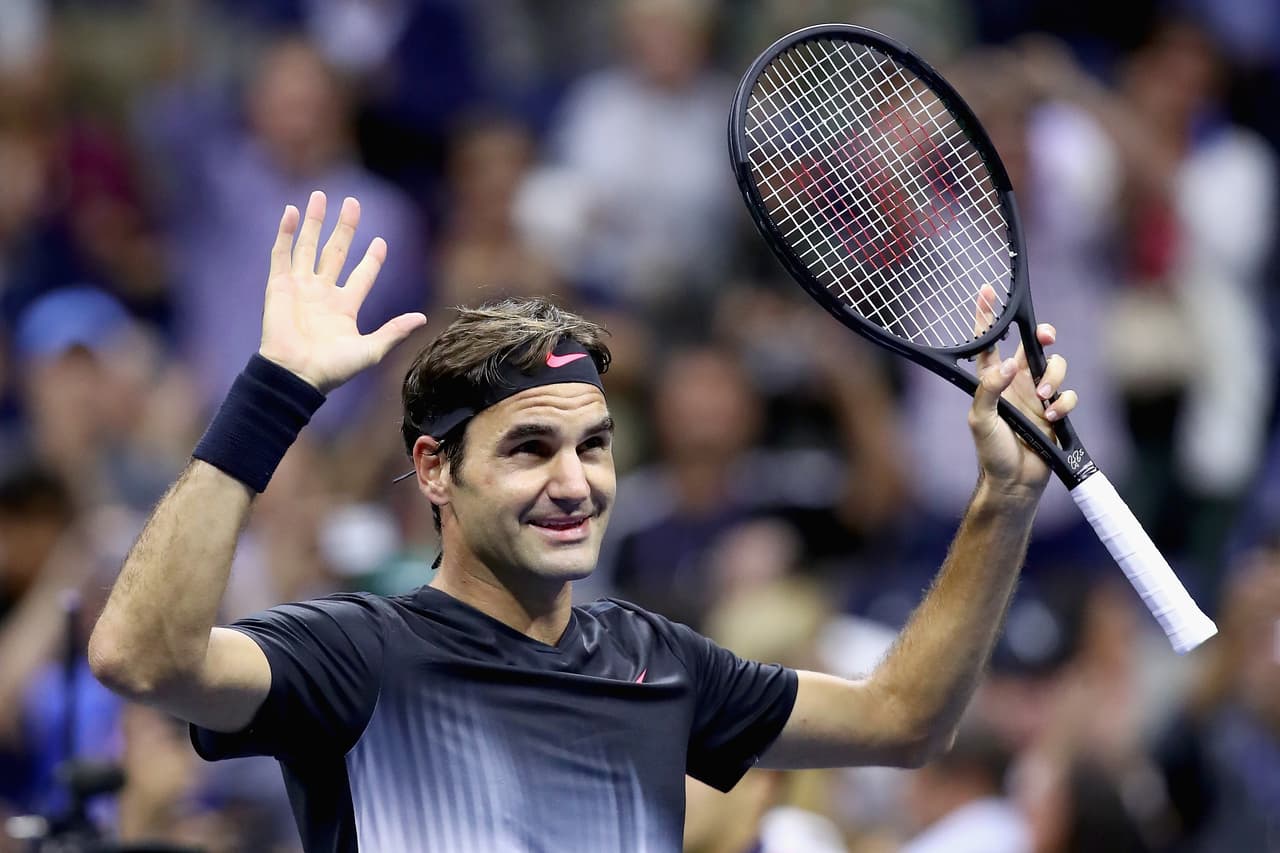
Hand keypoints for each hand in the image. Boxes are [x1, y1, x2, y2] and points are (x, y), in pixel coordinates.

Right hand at [258, 191, 426, 391]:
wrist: (297, 375)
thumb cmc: (332, 369)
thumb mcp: (371, 350)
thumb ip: (394, 331)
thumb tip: (422, 318)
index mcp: (344, 308)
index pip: (361, 276)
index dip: (371, 260)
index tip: (380, 242)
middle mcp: (322, 294)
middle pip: (335, 251)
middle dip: (344, 227)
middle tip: (353, 203)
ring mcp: (300, 288)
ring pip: (308, 246)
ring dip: (312, 222)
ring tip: (319, 197)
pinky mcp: (279, 287)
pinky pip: (282, 254)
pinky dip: (285, 233)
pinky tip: (290, 212)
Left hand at [968, 285, 1077, 496]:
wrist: (1015, 483)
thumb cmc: (991, 452)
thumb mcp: (980, 420)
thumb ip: (989, 390)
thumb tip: (1007, 365)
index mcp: (991, 380)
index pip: (987, 342)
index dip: (987, 316)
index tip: (987, 291)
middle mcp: (1014, 383)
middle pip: (1033, 346)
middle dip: (1043, 335)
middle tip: (1046, 336)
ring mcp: (1036, 396)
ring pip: (1055, 367)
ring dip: (1054, 378)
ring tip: (1043, 400)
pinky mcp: (1054, 412)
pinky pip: (1068, 395)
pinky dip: (1064, 403)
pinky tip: (1052, 417)